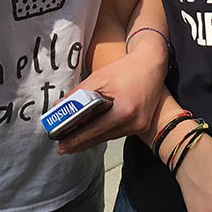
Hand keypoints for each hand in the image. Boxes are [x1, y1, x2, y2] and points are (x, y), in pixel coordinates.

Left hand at [53, 34, 168, 155]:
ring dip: (92, 138)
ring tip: (73, 141)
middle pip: (101, 137)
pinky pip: (118, 132)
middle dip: (80, 143)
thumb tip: (60, 107)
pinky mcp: (142, 125)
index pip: (94, 130)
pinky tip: (92, 132)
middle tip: (62, 148)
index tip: (61, 146)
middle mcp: (134, 122)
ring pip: (109, 136)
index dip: (75, 139)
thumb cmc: (127, 68)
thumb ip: (78, 94)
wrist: (152, 63)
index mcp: (124, 111)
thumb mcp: (98, 77)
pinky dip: (104, 132)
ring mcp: (140, 126)